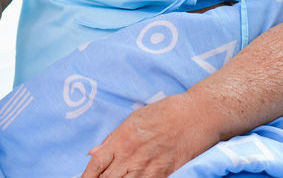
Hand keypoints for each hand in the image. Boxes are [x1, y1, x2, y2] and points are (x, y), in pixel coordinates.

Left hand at [80, 93, 217, 177]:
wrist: (196, 115)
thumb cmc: (165, 112)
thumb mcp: (134, 119)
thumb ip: (112, 138)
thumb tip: (93, 152)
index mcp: (122, 139)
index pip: (96, 163)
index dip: (86, 176)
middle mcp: (132, 156)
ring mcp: (148, 168)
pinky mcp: (164, 175)